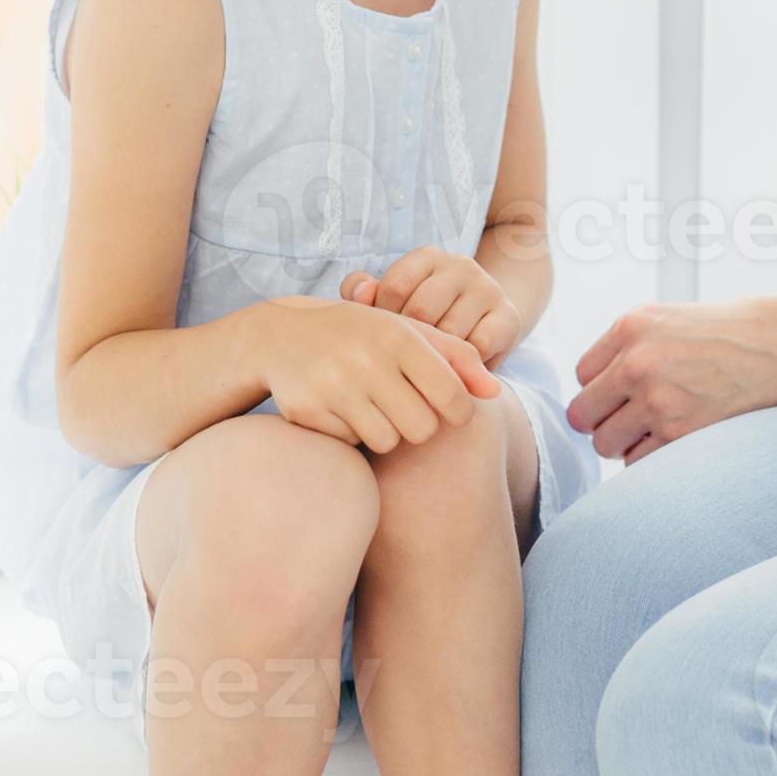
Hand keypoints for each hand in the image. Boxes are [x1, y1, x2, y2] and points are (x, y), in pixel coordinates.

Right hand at [252, 294, 500, 453]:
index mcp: (399, 336)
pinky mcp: (308, 410)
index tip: (446, 407)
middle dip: (417, 423)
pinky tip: (340, 407)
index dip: (457, 411)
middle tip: (402, 405)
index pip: (453, 397)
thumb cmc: (359, 334)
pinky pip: (351, 443)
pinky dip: (351, 432)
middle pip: (422, 429)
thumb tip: (496, 393)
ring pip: (387, 441)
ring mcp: (334, 386)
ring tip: (370, 404)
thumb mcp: (407, 332)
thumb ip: (457, 358)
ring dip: (384, 430)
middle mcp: (367, 359)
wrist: (280, 334)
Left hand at [340, 247, 523, 367]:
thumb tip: (360, 294)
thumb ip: (368, 295)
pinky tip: (451, 374)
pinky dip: (462, 367)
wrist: (487, 321)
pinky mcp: (509, 316)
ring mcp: (487, 289)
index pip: (394, 286)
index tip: (383, 343)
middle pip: (422, 310)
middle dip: (409, 344)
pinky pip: (478, 348)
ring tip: (423, 374)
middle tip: (401, 365)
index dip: (383, 322)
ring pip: (450, 332)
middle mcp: (460, 266)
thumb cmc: (427, 317)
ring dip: (435, 359)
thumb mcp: (397, 303)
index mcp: (427, 257)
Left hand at [567, 298, 776, 463]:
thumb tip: (597, 389)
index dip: (602, 389)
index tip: (623, 394)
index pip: (582, 375)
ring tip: (656, 430)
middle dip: (603, 421)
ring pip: (606, 444)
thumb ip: (630, 347)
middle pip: (583, 414)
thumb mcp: (672, 319)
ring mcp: (658, 400)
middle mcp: (637, 362)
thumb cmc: (735, 331)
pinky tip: (677, 440)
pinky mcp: (681, 433)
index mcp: (631, 326)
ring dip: (626, 444)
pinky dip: (652, 459)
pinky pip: (638, 463)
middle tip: (631, 420)